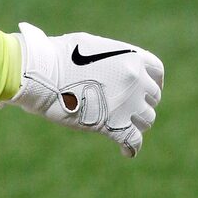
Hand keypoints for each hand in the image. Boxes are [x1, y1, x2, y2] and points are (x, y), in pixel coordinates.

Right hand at [4, 22, 162, 156]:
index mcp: (130, 56)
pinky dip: (131, 148)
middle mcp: (135, 79)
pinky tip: (125, 151)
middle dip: (141, 103)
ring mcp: (127, 103)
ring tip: (122, 125)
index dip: (153, 81)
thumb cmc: (57, 54)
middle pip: (152, 98)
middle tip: (126, 108)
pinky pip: (133, 142)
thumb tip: (109, 68)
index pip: (156, 71)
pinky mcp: (114, 125)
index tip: (144, 89)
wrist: (41, 71)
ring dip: (136, 123)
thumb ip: (109, 58)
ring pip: (146, 120)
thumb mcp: (89, 46)